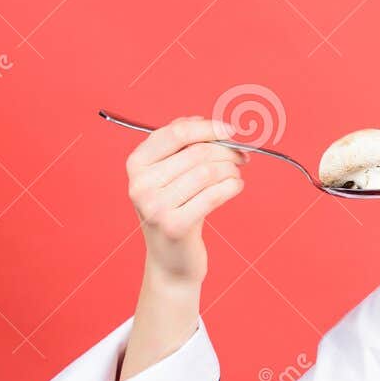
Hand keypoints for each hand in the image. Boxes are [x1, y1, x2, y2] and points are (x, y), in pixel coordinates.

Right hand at [125, 116, 248, 286]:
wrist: (171, 261)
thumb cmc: (176, 211)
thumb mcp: (170, 176)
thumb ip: (181, 146)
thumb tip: (204, 120)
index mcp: (136, 164)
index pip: (176, 133)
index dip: (209, 127)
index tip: (232, 130)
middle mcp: (140, 184)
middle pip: (196, 152)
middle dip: (227, 150)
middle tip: (243, 156)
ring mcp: (155, 206)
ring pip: (208, 172)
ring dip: (231, 169)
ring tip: (236, 174)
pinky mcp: (174, 225)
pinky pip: (214, 194)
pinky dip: (232, 186)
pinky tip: (236, 186)